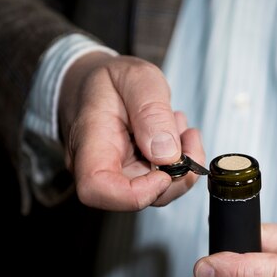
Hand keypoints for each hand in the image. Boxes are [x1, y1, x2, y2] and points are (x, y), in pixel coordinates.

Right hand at [59, 52, 204, 209]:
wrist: (92, 84)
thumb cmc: (106, 80)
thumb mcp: (134, 77)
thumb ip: (151, 110)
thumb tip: (167, 154)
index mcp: (89, 142)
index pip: (97, 188)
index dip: (136, 193)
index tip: (164, 172)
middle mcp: (98, 167)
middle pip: (137, 198)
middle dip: (175, 173)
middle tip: (187, 135)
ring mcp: (116, 176)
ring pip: (156, 193)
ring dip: (181, 166)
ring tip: (179, 126)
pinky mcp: (133, 177)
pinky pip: (161, 183)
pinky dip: (178, 163)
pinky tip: (176, 135)